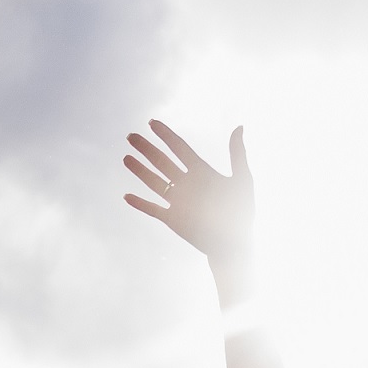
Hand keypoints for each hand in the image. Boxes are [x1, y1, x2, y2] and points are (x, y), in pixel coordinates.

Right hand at [122, 121, 255, 277]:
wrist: (233, 243)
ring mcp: (178, 201)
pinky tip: (127, 196)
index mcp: (201, 172)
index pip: (179, 148)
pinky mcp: (172, 219)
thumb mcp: (242, 179)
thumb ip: (237, 154)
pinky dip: (140, 203)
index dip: (165, 135)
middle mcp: (187, 184)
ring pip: (154, 182)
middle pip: (162, 161)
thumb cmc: (242, 212)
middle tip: (131, 136)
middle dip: (146, 149)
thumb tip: (239, 126)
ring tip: (126, 158)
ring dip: (140, 170)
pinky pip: (153, 209)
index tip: (151, 123)